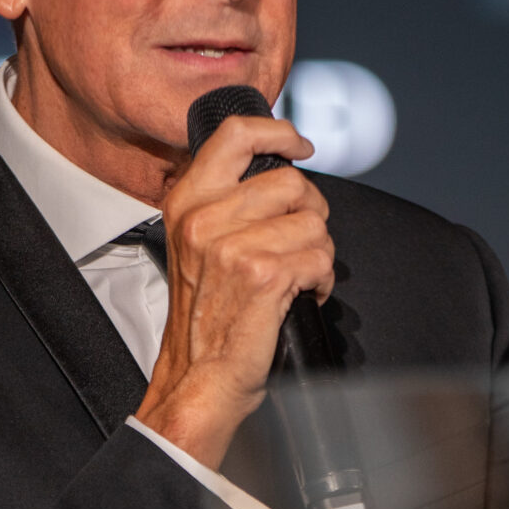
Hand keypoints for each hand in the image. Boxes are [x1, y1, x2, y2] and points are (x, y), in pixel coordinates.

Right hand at [134, 116, 332, 471]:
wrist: (199, 376)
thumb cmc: (206, 316)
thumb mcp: (198, 245)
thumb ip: (228, 202)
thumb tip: (282, 171)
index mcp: (186, 202)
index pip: (235, 135)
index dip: (278, 132)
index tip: (299, 146)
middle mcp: (204, 219)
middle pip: (291, 182)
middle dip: (310, 214)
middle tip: (298, 244)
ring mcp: (232, 246)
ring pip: (313, 221)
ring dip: (318, 252)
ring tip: (298, 275)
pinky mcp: (263, 275)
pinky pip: (320, 257)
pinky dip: (322, 280)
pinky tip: (302, 295)